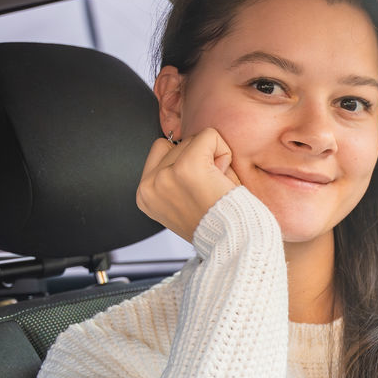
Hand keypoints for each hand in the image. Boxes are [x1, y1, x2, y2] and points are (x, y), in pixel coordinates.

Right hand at [136, 127, 241, 241]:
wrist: (232, 242)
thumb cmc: (217, 223)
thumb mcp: (182, 201)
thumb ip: (174, 177)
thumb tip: (181, 140)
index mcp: (145, 195)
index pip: (160, 152)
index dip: (184, 162)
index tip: (196, 190)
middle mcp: (149, 186)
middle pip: (175, 144)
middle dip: (197, 160)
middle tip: (209, 189)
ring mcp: (166, 176)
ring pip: (192, 139)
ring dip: (211, 157)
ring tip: (215, 185)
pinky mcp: (188, 167)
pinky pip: (209, 135)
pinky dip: (223, 151)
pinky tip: (223, 176)